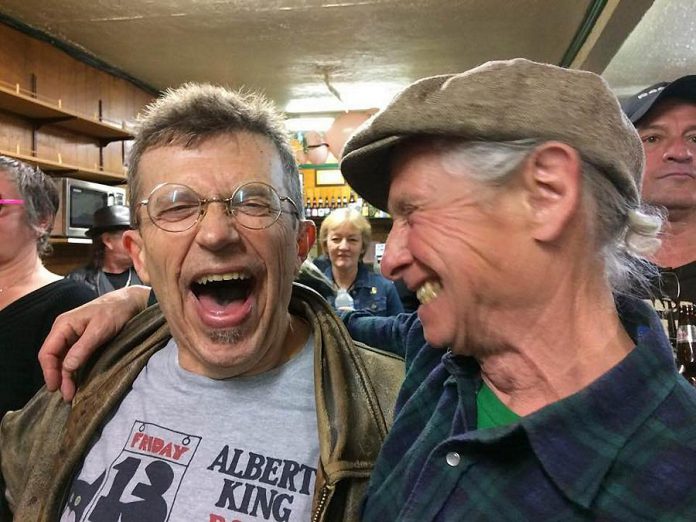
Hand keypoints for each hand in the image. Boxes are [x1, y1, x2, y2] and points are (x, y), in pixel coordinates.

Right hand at [39, 285, 150, 400]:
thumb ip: (83, 348)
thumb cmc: (115, 311)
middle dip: (58, 378)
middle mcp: (64, 331)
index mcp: (63, 325)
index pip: (47, 352)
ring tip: (71, 394)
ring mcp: (73, 337)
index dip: (49, 371)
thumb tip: (68, 368)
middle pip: (54, 359)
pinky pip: (73, 358)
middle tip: (67, 396)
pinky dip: (74, 371)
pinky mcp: (83, 342)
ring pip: (63, 360)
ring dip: (66, 377)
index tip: (56, 387)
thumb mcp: (100, 329)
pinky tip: (77, 381)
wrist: (131, 302)